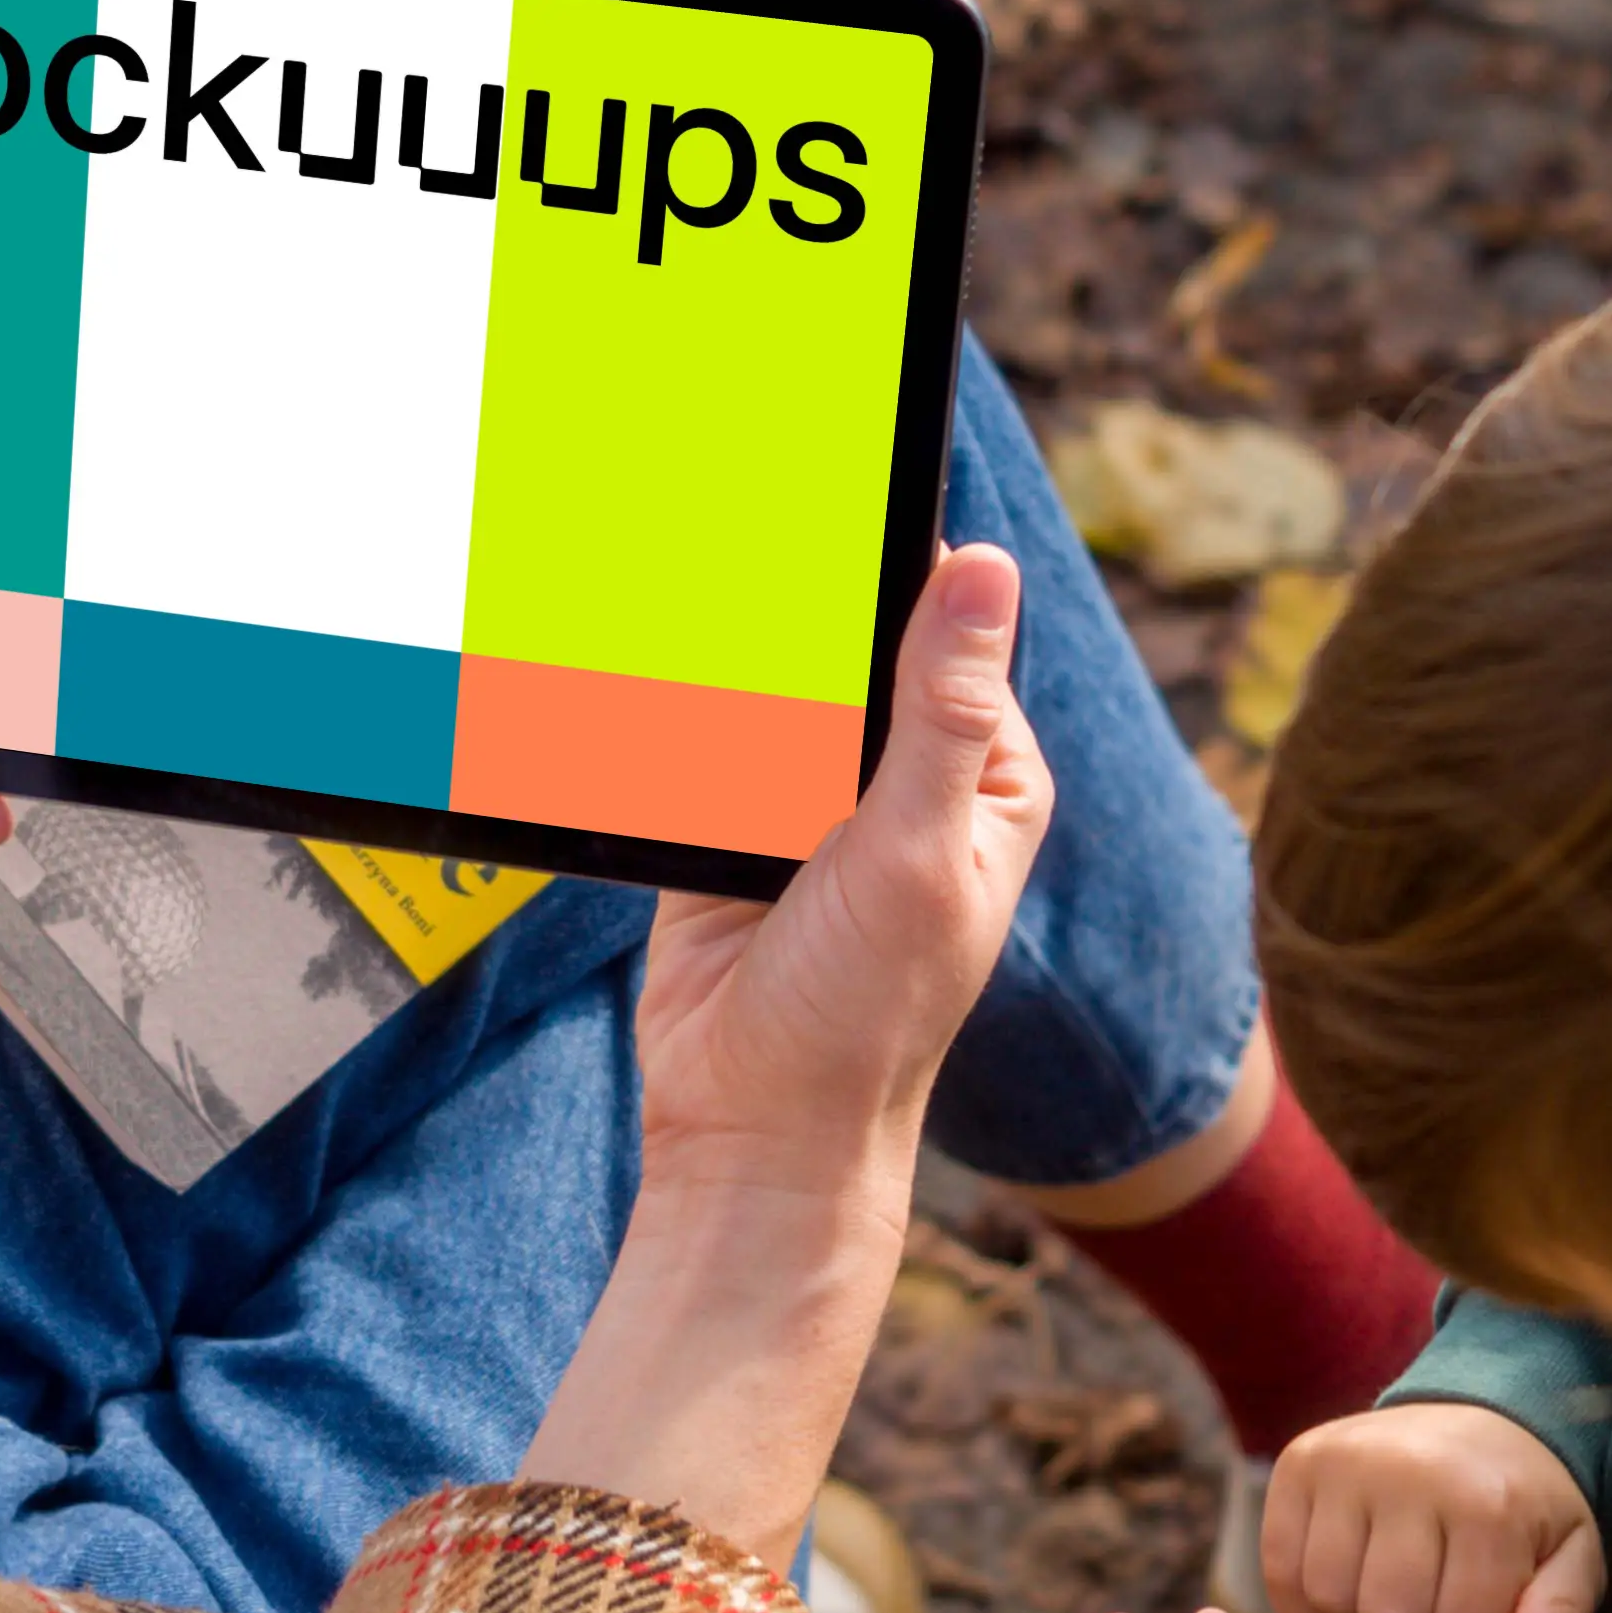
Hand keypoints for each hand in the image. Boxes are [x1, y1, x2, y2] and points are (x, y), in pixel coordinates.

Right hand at [509, 543, 1055, 1558]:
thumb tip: (983, 565)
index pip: (942, 626)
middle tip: (724, 516)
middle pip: (842, 645)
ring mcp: (809, 804)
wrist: (752, 1130)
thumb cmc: (866, 1016)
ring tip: (668, 568)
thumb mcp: (917, 850)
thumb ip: (941, 707)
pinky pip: (695, 738)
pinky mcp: (724, 828)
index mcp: (982, 775)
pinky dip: (665, 704)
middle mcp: (902, 781)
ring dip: (718, 647)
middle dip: (789, 598)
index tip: (828, 482)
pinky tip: (628, 651)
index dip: (890, 556)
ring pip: (762, 683)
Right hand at [1262, 1404, 1604, 1612]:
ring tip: (1395, 1596)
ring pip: (1328, 1597)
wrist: (1482, 1413)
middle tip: (1440, 1603)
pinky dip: (1305, 1609)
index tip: (1487, 1610)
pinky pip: (1280, 1569)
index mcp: (1488, 1502)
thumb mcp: (1571, 1554)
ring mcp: (1346, 1461)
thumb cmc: (1526, 1500)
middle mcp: (1410, 1472)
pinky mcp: (1301, 1461)